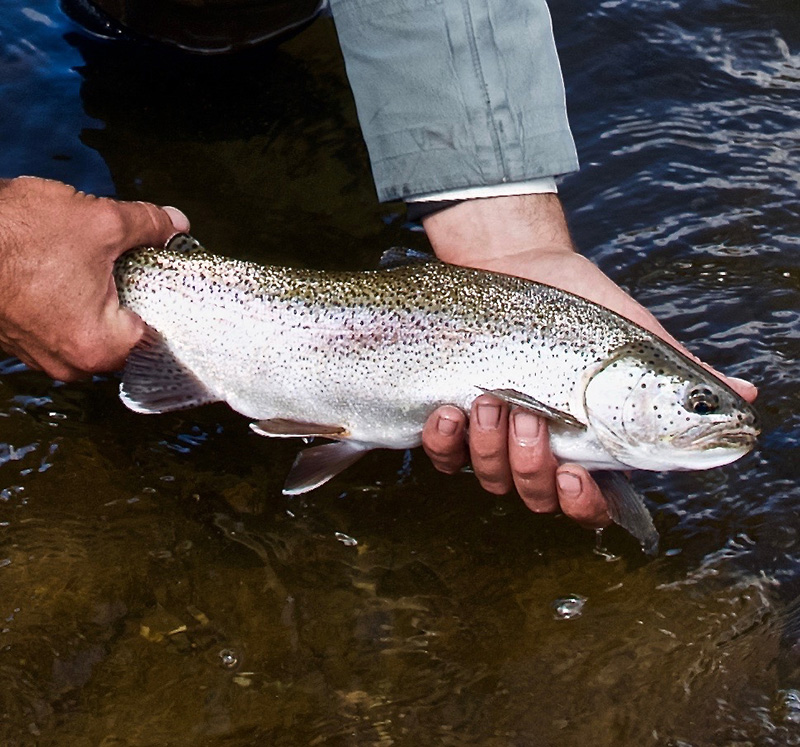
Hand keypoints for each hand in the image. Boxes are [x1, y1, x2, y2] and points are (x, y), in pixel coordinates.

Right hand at [0, 177, 188, 380]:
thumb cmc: (17, 236)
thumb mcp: (100, 222)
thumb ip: (147, 225)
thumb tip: (175, 224)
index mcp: (100, 348)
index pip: (156, 335)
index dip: (164, 303)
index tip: (166, 279)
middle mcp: (71, 364)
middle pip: (123, 334)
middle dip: (130, 298)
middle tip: (132, 264)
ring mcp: (41, 355)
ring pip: (90, 329)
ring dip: (97, 299)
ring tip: (93, 264)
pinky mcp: (19, 340)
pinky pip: (60, 325)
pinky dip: (67, 301)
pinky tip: (64, 271)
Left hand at [419, 194, 756, 527]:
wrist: (513, 266)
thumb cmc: (577, 307)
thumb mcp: (632, 339)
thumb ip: (683, 374)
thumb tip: (749, 399)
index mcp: (586, 445)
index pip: (587, 504)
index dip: (582, 505)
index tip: (578, 476)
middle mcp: (538, 452)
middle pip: (535, 496)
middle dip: (530, 464)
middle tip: (530, 417)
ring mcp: (493, 441)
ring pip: (489, 479)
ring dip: (490, 447)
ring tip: (493, 400)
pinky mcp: (455, 422)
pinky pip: (443, 456)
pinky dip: (444, 441)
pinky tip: (450, 410)